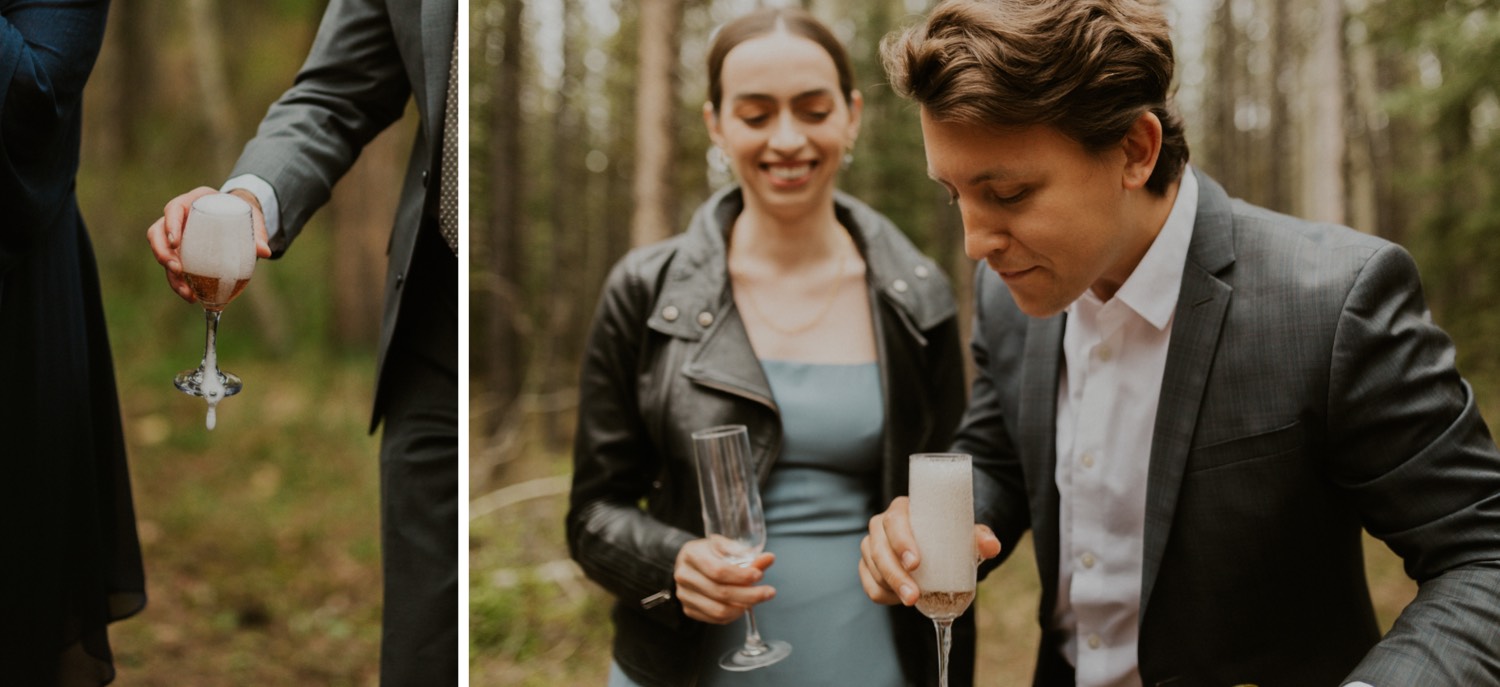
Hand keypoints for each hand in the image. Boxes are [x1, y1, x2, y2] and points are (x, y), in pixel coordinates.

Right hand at [147, 187, 271, 302]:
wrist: (240, 220)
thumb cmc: (243, 214)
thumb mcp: (251, 220)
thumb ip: (257, 233)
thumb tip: (265, 252)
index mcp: (193, 202)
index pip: (174, 209)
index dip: (170, 225)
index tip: (176, 241)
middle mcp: (179, 218)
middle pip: (157, 233)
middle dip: (162, 253)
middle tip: (177, 269)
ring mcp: (177, 237)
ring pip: (162, 254)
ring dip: (171, 276)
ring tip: (187, 293)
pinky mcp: (180, 254)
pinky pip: (174, 268)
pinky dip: (180, 283)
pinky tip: (192, 296)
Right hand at [673, 539, 776, 623]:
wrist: (689, 563)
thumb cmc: (709, 552)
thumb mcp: (724, 546)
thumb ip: (746, 554)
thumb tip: (768, 559)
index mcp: (692, 554)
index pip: (718, 570)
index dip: (741, 576)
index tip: (759, 575)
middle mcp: (684, 576)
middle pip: (720, 592)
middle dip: (749, 595)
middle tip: (768, 592)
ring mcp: (684, 595)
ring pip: (718, 610)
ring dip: (742, 607)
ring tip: (756, 599)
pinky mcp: (688, 609)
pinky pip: (715, 619)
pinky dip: (733, 615)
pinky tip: (742, 606)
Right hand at [858, 496, 1000, 605]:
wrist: (940, 546)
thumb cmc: (950, 536)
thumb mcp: (966, 536)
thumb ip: (981, 538)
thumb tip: (992, 546)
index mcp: (902, 510)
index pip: (894, 521)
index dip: (901, 541)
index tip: (915, 563)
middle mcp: (882, 525)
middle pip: (879, 547)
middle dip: (895, 574)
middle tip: (913, 595)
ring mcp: (872, 546)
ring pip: (871, 567)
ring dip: (889, 586)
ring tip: (911, 600)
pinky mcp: (868, 566)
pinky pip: (869, 584)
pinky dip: (883, 594)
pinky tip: (899, 599)